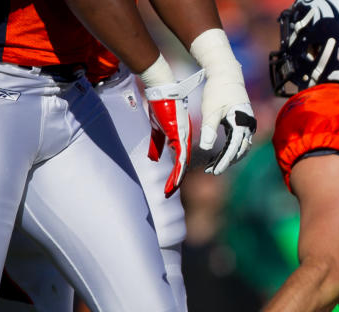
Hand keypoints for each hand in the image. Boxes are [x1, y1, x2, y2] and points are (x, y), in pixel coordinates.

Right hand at [144, 70, 204, 197]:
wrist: (163, 92)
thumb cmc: (161, 107)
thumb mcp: (157, 130)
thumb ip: (157, 145)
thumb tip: (153, 159)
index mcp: (180, 139)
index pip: (179, 161)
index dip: (176, 174)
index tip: (170, 185)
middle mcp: (184, 140)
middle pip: (182, 165)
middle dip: (176, 180)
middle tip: (169, 192)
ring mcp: (183, 138)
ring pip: (182, 163)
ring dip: (176, 178)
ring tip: (171, 190)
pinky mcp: (180, 135)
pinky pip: (181, 155)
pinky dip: (179, 168)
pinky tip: (177, 178)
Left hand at [198, 74, 255, 174]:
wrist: (226, 74)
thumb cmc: (217, 90)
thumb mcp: (210, 110)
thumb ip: (209, 129)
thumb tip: (205, 148)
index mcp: (241, 123)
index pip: (234, 149)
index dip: (224, 162)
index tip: (214, 171)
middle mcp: (248, 126)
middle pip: (239, 151)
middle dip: (226, 162)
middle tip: (211, 171)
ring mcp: (248, 125)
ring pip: (240, 148)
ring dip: (228, 158)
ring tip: (213, 165)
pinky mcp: (243, 123)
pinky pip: (239, 142)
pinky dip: (230, 150)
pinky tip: (219, 154)